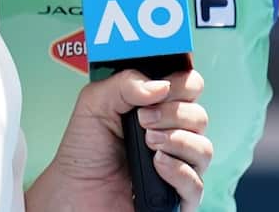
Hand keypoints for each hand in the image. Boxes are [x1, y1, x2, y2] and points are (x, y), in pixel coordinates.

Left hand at [28, 69, 211, 211]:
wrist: (75, 191)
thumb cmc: (85, 151)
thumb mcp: (95, 103)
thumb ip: (125, 83)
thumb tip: (160, 84)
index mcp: (157, 108)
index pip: (189, 87)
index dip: (178, 85)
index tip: (157, 92)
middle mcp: (171, 134)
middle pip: (199, 116)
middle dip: (172, 114)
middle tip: (143, 120)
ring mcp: (177, 165)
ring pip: (203, 148)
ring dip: (176, 140)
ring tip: (148, 142)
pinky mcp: (178, 195)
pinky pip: (196, 183)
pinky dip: (178, 170)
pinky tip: (157, 164)